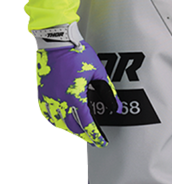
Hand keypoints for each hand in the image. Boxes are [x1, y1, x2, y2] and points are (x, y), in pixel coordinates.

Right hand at [34, 28, 122, 144]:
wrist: (56, 42)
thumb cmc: (77, 53)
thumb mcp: (98, 72)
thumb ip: (108, 92)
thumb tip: (118, 107)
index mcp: (74, 96)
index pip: (86, 124)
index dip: (94, 136)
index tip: (101, 142)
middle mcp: (59, 100)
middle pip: (72, 126)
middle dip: (84, 135)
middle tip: (93, 138)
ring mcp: (48, 98)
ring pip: (58, 123)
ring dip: (70, 129)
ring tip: (80, 131)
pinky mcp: (42, 94)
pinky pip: (47, 114)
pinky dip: (56, 121)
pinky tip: (62, 121)